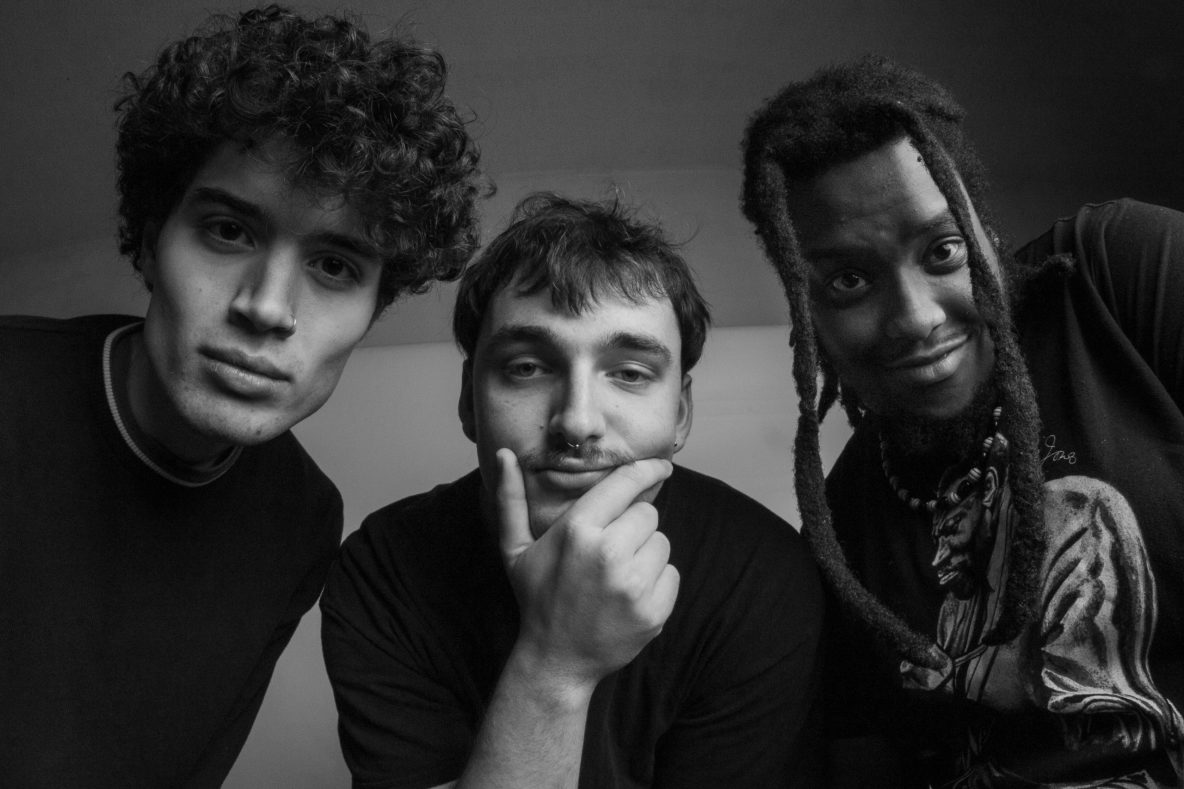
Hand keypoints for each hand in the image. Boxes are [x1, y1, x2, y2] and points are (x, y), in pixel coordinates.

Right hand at [495, 449, 679, 690]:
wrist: (556, 660)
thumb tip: (504, 454)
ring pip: (662, 542)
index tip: (662, 465)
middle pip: (647, 512)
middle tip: (609, 548)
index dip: (648, 469)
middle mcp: (608, 553)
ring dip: (645, 553)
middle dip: (633, 525)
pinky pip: (671, 574)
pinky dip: (657, 582)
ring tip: (617, 574)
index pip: (627, 483)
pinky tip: (629, 595)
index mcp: (578, 530)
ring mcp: (633, 584)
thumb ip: (511, 499)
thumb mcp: (515, 548)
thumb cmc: (537, 597)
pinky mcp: (653, 610)